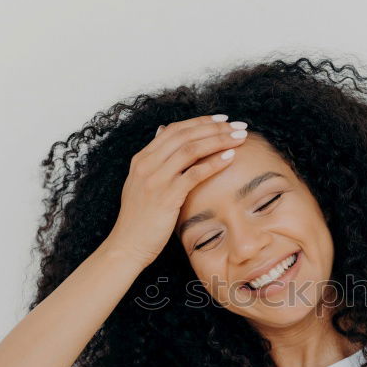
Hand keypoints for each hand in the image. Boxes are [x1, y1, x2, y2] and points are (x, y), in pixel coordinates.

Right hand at [103, 114, 248, 264]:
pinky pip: (194, 174)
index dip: (200, 122)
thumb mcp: (142, 183)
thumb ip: (154, 159)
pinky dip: (214, 163)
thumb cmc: (140, 219)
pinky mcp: (166, 196)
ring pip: (191, 149)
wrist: (127, 246)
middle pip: (185, 135)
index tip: (222, 120)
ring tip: (240, 137)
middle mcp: (147, 164)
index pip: (175, 129)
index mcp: (142, 159)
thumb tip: (163, 131)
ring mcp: (155, 179)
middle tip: (239, 125)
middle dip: (215, 127)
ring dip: (219, 140)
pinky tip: (231, 158)